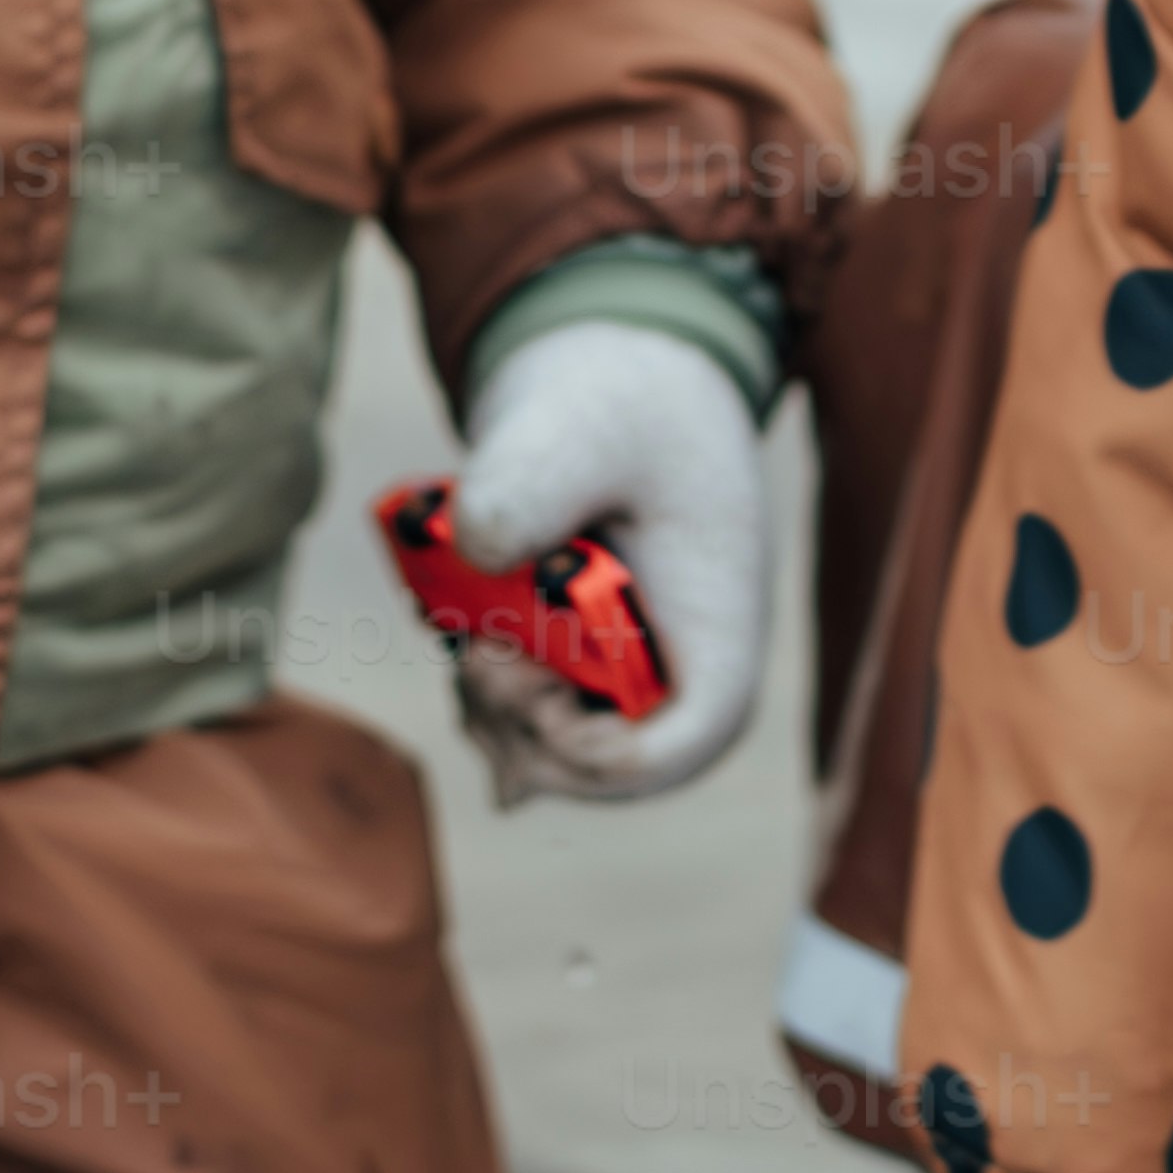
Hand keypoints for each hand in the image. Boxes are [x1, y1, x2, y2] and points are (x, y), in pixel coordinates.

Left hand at [432, 315, 767, 804]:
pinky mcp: (577, 684)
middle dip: (516, 727)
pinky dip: (478, 691)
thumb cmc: (628, 407)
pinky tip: (459, 626)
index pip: (665, 754)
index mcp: (713, 639)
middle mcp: (677, 688)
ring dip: (487, 711)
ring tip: (463, 626)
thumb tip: (473, 551)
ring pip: (545, 762)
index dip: (581, 749)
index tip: (522, 673)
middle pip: (594, 775)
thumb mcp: (582, 422)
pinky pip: (519, 729)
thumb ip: (531, 478)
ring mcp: (625, 695)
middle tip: (475, 648)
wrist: (616, 396)